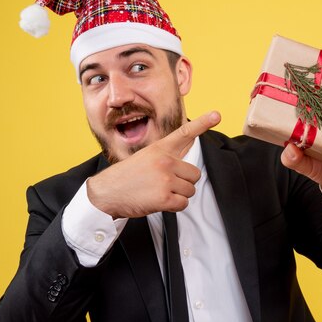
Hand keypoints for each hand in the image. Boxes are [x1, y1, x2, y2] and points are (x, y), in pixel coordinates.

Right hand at [87, 111, 220, 217]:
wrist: (105, 193)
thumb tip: (189, 151)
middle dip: (183, 183)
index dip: (202, 123)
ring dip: (178, 195)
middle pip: (194, 174)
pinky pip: (183, 204)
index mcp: (159, 149)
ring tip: (157, 192)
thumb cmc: (126, 177)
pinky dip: (173, 207)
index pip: (184, 133)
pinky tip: (157, 202)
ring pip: (190, 190)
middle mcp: (164, 161)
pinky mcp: (164, 197)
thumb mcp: (145, 158)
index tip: (217, 115)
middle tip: (163, 184)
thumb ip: (166, 156)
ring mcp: (165, 179)